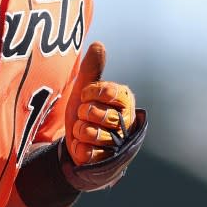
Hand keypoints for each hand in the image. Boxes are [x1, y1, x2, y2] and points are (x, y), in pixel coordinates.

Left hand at [64, 41, 136, 165]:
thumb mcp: (84, 90)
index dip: (90, 94)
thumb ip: (92, 69)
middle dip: (83, 114)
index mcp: (125, 101)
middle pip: (97, 114)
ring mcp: (120, 144)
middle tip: (85, 117)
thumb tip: (98, 44)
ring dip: (80, 132)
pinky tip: (84, 148)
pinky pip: (87, 152)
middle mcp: (127, 122)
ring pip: (91, 133)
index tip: (86, 97)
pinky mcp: (109, 162)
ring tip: (84, 132)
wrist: (78, 145)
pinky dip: (80, 149)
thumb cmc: (85, 114)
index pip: (106, 92)